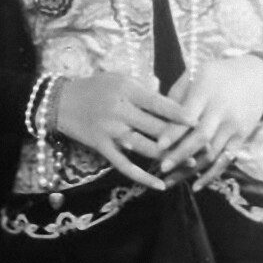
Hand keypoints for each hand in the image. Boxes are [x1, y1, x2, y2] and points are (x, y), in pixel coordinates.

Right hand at [56, 72, 189, 190]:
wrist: (61, 102)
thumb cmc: (94, 86)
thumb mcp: (119, 78)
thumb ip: (142, 85)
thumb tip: (166, 89)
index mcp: (127, 91)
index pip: (158, 103)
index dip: (179, 113)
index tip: (197, 119)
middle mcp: (121, 111)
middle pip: (156, 128)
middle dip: (179, 137)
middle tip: (201, 144)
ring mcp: (111, 131)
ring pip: (145, 148)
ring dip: (167, 157)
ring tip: (189, 163)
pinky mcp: (102, 147)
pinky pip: (125, 166)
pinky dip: (143, 177)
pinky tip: (159, 185)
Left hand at [157, 56, 262, 190]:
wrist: (258, 77)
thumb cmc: (219, 74)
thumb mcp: (197, 73)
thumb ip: (178, 93)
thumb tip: (157, 115)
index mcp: (206, 91)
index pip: (188, 116)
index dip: (173, 132)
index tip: (158, 146)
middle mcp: (221, 110)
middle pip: (200, 138)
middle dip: (180, 155)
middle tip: (161, 168)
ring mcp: (233, 126)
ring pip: (211, 153)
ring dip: (190, 170)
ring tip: (169, 181)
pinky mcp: (242, 137)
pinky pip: (225, 160)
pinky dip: (211, 175)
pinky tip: (196, 186)